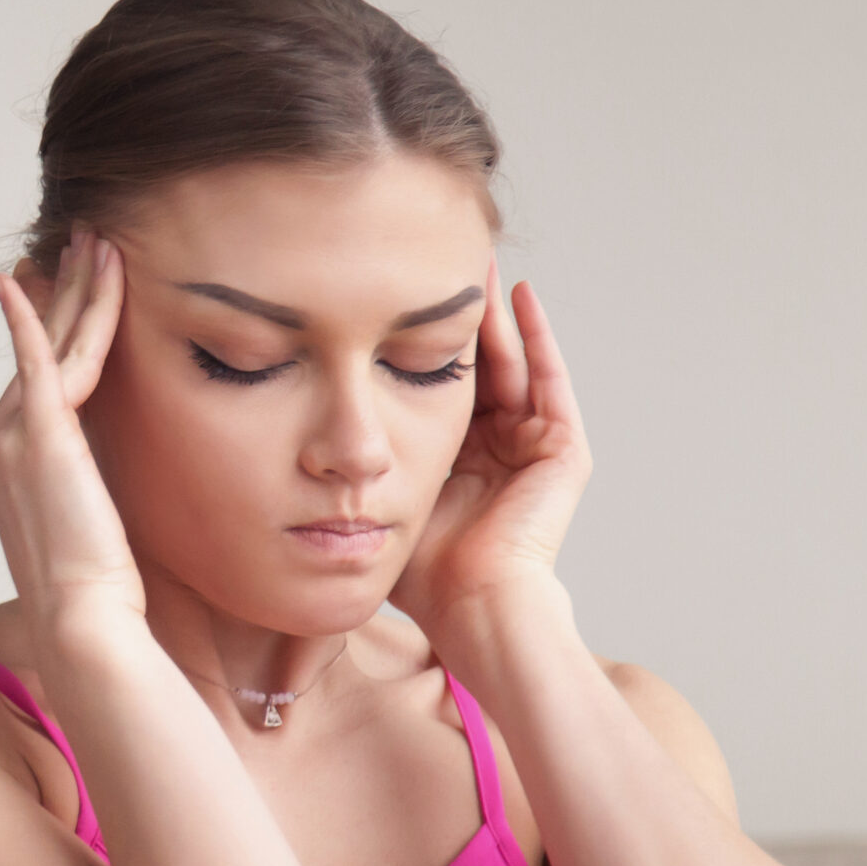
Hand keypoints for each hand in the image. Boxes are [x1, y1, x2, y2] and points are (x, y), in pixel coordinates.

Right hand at [0, 230, 143, 628]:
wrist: (80, 615)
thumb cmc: (88, 586)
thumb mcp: (70, 526)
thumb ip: (59, 490)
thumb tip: (56, 488)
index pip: (33, 377)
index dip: (55, 327)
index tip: (72, 287)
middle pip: (39, 349)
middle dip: (65, 290)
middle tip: (86, 241)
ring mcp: (9, 435)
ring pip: (52, 345)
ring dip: (77, 288)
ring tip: (98, 242)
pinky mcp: (40, 434)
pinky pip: (36, 359)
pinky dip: (32, 315)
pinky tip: (23, 278)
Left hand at [391, 261, 592, 643]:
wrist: (470, 605)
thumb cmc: (422, 573)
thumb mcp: (382, 498)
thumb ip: (363, 464)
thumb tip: (303, 435)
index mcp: (459, 462)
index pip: (439, 387)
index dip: (420, 343)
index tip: (393, 299)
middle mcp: (500, 449)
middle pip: (481, 366)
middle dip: (460, 316)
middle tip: (438, 260)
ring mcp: (534, 448)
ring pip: (513, 364)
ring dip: (495, 314)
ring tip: (475, 260)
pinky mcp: (563, 451)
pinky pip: (549, 381)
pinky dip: (537, 338)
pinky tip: (518, 296)